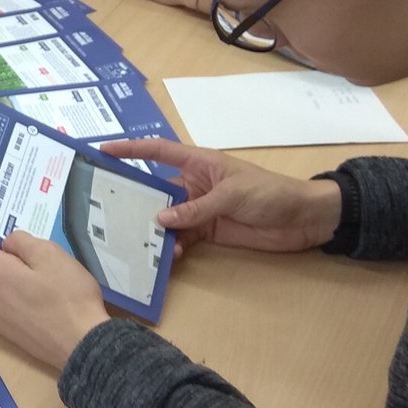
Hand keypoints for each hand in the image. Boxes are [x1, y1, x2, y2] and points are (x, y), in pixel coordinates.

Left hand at [0, 227, 109, 369]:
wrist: (82, 346)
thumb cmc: (68, 298)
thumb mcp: (50, 254)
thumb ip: (21, 241)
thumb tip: (7, 243)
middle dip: (5, 256)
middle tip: (38, 258)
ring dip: (13, 277)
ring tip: (45, 282)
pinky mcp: (4, 331)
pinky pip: (4, 302)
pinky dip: (18, 297)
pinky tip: (44, 302)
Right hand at [98, 139, 341, 254]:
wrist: (304, 219)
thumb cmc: (271, 193)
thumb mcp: (232, 195)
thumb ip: (196, 208)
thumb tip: (160, 218)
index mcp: (199, 163)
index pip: (158, 151)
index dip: (131, 149)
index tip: (103, 150)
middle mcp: (194, 184)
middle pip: (156, 190)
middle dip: (135, 201)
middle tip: (110, 214)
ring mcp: (200, 209)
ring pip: (167, 218)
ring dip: (154, 231)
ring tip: (139, 243)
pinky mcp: (209, 231)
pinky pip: (183, 238)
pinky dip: (173, 248)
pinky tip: (167, 258)